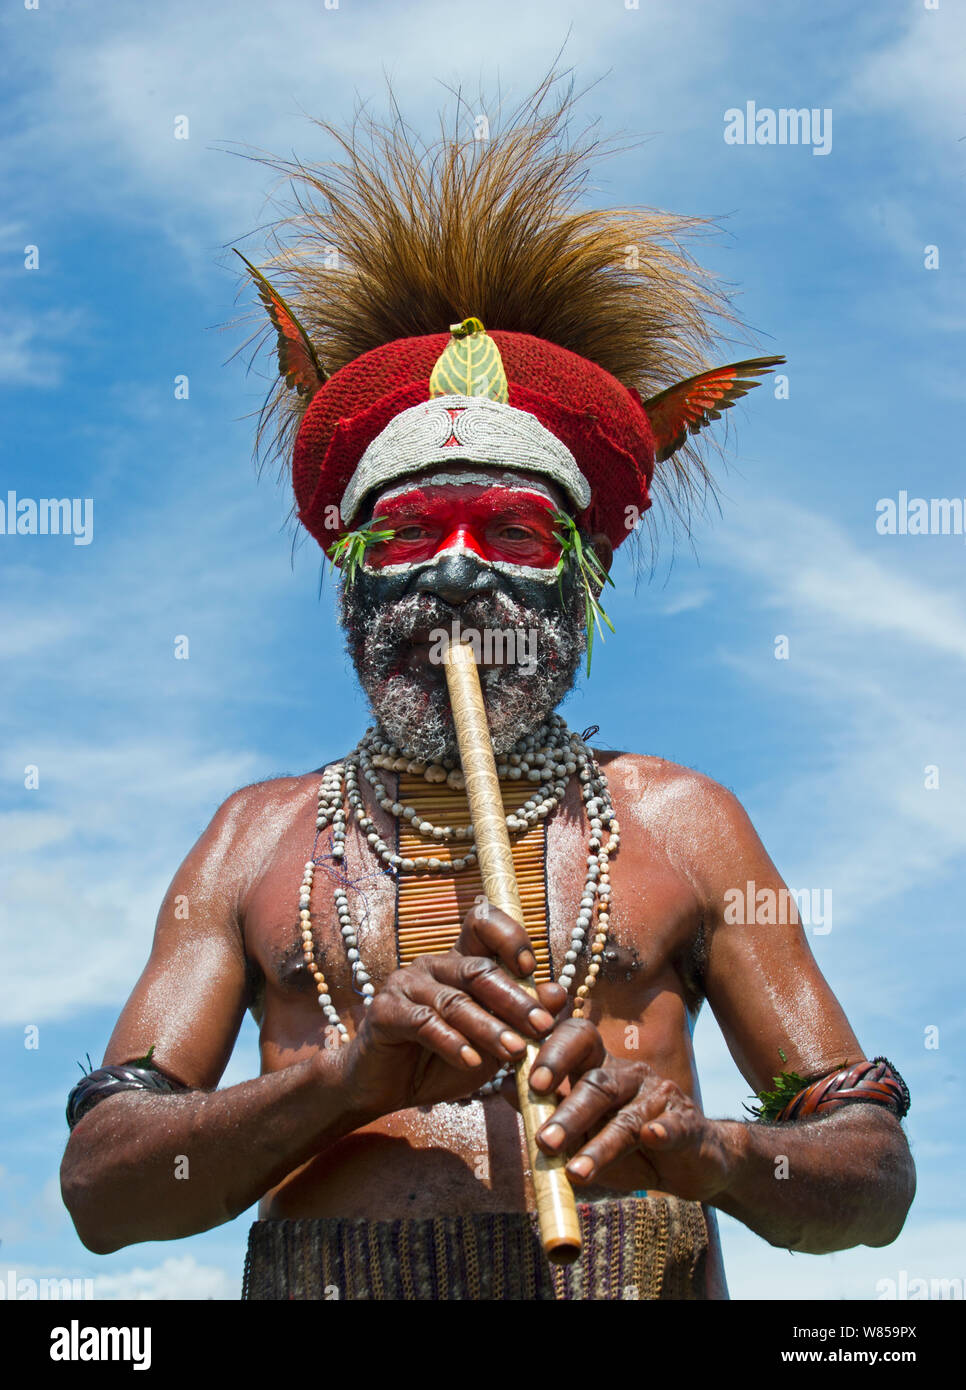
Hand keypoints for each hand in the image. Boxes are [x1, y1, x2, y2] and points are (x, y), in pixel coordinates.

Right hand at [340, 900, 566, 1116]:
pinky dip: (452, 1043)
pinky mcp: (385, 1010)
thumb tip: (558, 993)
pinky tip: (472, 1061)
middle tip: (541, 1026)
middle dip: (515, 999)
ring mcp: (406, 984)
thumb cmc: (440, 1061)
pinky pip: (424, 1022)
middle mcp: (433, 965)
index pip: (482, 926)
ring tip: (515, 1052)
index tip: (532, 967)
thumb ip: (518, 1020)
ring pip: (456, 1001)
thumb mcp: (489, 1045)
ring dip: (489, 1028)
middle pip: (478, 969)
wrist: (385, 1088)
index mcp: (458, 964)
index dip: (509, 937)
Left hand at [525, 1022, 735, 1201]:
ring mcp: (660, 1096)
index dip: (555, 1054)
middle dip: (569, 1113)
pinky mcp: (687, 1123)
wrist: (690, 1159)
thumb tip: (503, 1087)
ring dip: (600, 1145)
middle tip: (544, 1140)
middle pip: (597, 1083)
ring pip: (627, 1118)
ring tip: (576, 1172)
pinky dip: (662, 1131)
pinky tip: (652, 1138)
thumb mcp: (584, 1127)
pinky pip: (673, 1125)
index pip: (578, 1039)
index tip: (532, 1082)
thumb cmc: (626, 1140)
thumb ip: (548, 1108)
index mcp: (601, 1066)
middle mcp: (630, 1073)